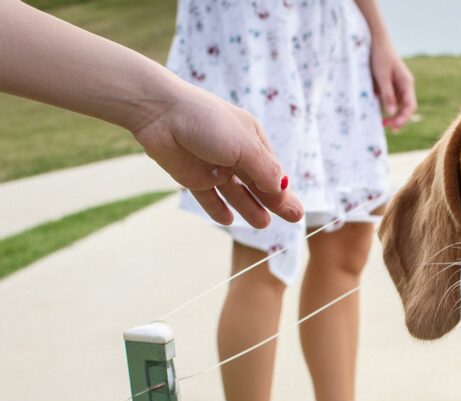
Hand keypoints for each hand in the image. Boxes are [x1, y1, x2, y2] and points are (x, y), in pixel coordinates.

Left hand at [131, 84, 302, 227]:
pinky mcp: (192, 177)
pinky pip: (208, 198)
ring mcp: (213, 166)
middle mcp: (234, 153)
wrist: (159, 112)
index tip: (296, 210)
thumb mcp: (244, 146)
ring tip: (262, 224)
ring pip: (236, 193)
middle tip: (294, 219)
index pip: (272, 171)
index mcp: (251, 140)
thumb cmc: (207, 121)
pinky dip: (218, 209)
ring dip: (250, 208)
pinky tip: (229, 220)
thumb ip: (265, 170)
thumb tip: (283, 189)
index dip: (284, 191)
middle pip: (258, 184)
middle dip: (275, 202)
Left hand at [370, 36, 416, 130]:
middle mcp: (404, 86)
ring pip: (397, 105)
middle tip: (385, 127)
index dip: (403, 118)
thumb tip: (390, 112)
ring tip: (380, 122)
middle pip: (405, 108)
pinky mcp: (389, 85)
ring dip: (390, 115)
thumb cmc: (380, 55)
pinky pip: (389, 100)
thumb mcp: (381, 75)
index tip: (393, 127)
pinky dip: (384, 107)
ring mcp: (397, 86)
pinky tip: (376, 110)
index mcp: (407, 83)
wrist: (376, 40)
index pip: (410, 106)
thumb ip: (387, 93)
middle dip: (397, 119)